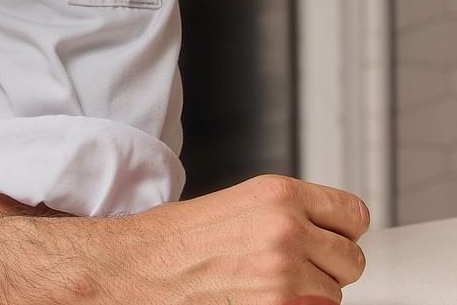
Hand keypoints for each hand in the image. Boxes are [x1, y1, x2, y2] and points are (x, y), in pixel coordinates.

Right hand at [91, 175, 368, 304]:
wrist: (136, 269)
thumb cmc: (171, 240)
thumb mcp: (234, 204)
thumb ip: (283, 213)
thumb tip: (322, 231)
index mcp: (277, 195)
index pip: (354, 215)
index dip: (341, 230)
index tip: (330, 237)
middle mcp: (287, 231)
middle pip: (351, 259)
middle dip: (326, 266)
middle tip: (290, 266)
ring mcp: (285, 276)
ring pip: (334, 295)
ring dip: (309, 295)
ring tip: (265, 284)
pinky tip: (260, 300)